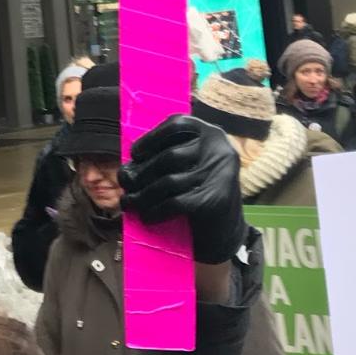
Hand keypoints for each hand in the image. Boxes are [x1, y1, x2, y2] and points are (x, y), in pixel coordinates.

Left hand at [119, 114, 245, 264]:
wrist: (229, 230)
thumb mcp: (194, 165)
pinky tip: (146, 216)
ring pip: (167, 182)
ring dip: (143, 195)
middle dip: (142, 172)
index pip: (177, 124)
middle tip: (126, 184)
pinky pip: (174, 202)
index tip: (135, 153)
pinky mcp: (214, 200)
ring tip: (129, 202)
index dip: (152, 137)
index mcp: (212, 134)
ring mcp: (218, 175)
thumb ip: (169, 156)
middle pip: (168, 156)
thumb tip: (126, 169)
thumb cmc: (202, 192)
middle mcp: (218, 150)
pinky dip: (155, 210)